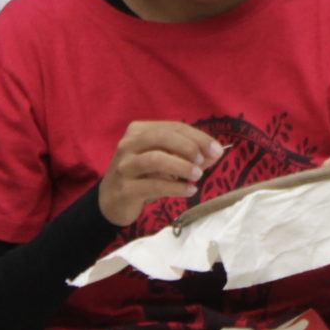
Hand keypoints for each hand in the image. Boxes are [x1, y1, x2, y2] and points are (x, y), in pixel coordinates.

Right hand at [96, 121, 224, 227]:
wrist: (112, 202)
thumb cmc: (143, 177)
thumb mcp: (166, 163)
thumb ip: (189, 156)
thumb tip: (216, 153)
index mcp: (138, 130)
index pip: (173, 127)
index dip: (198, 137)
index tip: (217, 150)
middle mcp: (128, 144)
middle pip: (162, 137)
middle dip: (188, 147)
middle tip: (204, 161)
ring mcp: (124, 166)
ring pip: (156, 159)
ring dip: (182, 166)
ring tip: (198, 175)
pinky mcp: (124, 188)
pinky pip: (153, 185)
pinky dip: (176, 187)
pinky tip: (190, 190)